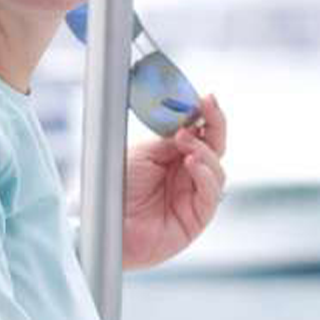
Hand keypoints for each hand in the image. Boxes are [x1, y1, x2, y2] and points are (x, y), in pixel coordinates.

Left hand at [121, 95, 226, 269]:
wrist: (103, 220)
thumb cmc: (116, 189)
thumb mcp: (143, 153)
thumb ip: (170, 140)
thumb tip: (193, 123)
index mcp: (174, 159)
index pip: (201, 135)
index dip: (208, 117)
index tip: (208, 99)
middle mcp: (187, 177)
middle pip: (215, 150)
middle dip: (215, 126)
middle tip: (207, 108)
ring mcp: (192, 198)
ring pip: (217, 171)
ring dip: (204, 151)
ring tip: (184, 140)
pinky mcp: (195, 219)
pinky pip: (210, 195)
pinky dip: (205, 175)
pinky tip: (192, 162)